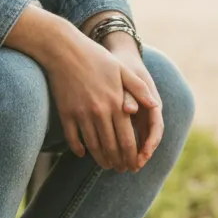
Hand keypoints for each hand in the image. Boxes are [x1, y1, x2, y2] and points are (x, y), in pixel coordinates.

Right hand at [45, 34, 159, 172]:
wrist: (63, 49)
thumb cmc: (94, 57)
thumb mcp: (121, 69)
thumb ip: (139, 88)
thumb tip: (155, 106)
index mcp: (116, 104)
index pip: (127, 141)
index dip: (131, 157)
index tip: (133, 165)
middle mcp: (100, 112)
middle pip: (111, 148)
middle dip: (118, 162)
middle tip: (121, 169)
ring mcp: (81, 114)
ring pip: (93, 146)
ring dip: (101, 159)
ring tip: (106, 164)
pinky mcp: (65, 113)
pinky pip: (73, 138)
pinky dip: (79, 149)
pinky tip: (82, 153)